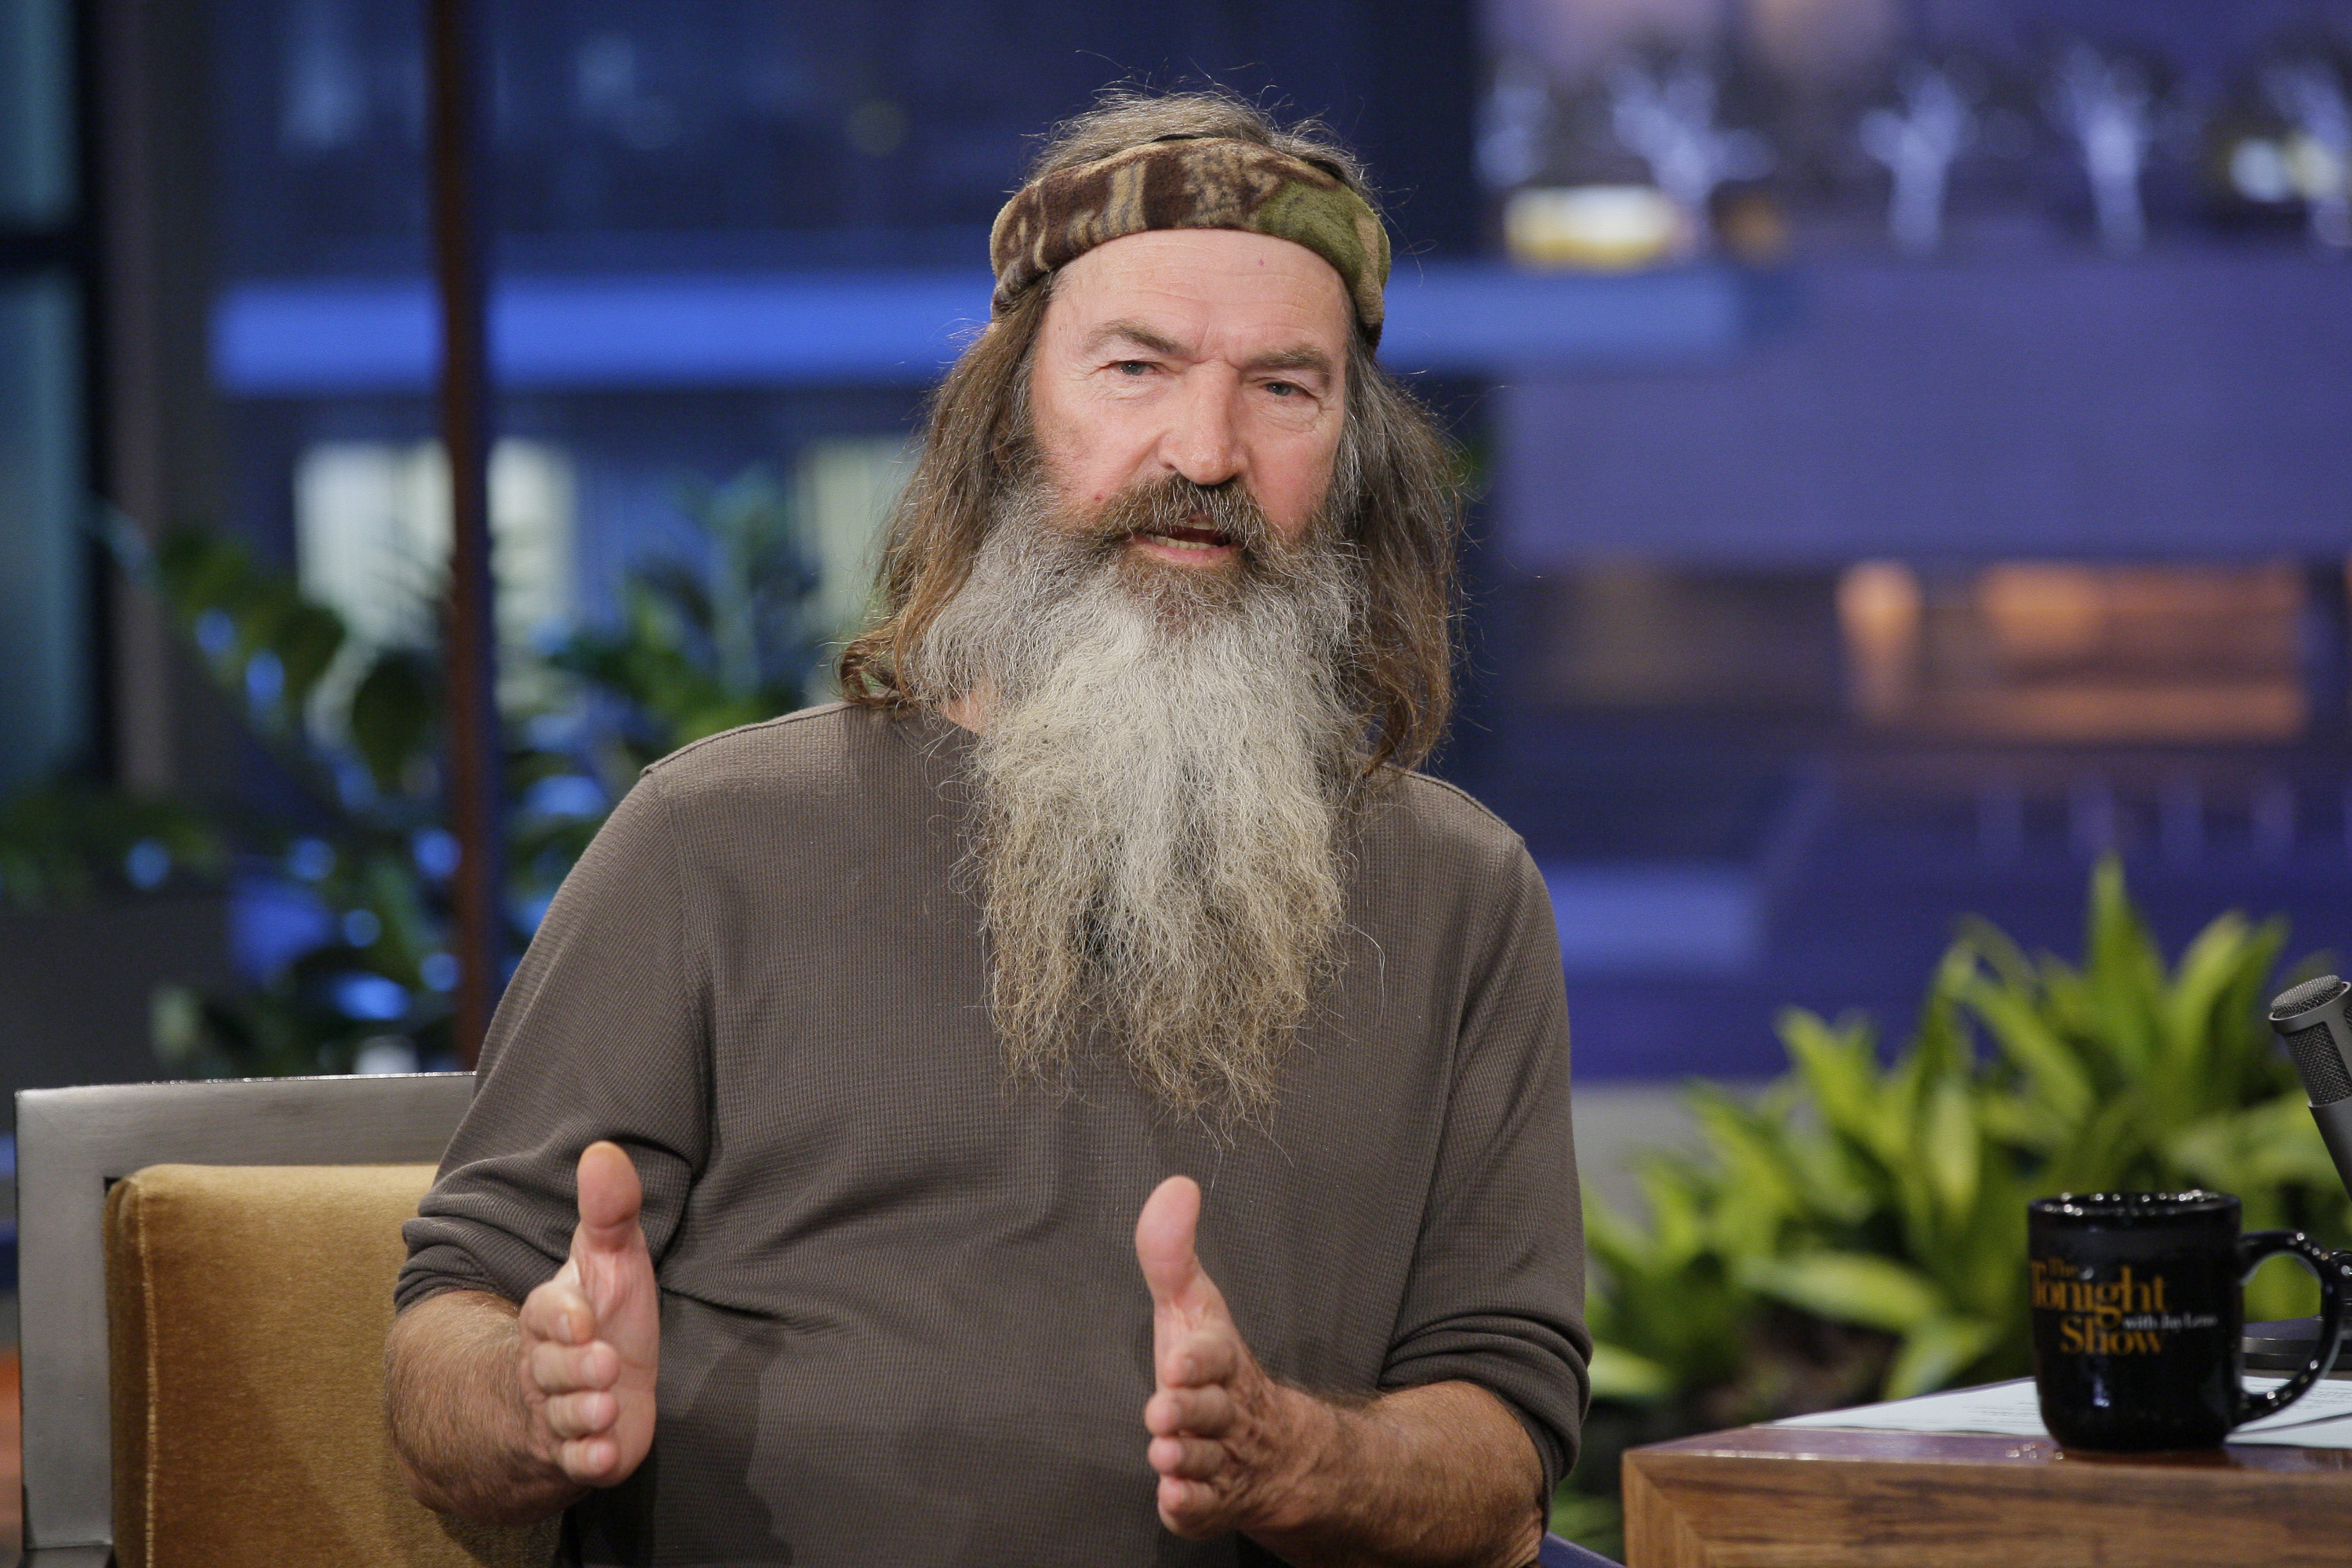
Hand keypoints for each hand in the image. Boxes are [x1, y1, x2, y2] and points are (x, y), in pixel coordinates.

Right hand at [516, 1140, 660, 1487]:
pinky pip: (575, 1462)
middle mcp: (547, 1366)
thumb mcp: (610, 1258)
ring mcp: (561, 1413)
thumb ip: (610, 1211)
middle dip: (572, 1368)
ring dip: (580, 1415)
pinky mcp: (581, 1452)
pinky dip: (586, 1461)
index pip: (546, 1313)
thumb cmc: (605, 1312)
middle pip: (548, 1368)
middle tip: (601, 1362)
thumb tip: (604, 1150)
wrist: (588, 1386)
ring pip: (560, 1417)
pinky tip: (602, 1457)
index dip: (562, 1316)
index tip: (582, 1316)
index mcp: (554, 1315)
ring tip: (603, 1408)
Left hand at [1135, 1175, 1333, 1537]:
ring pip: (1207, 1461)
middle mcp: (1226, 1412)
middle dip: (1190, 1412)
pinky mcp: (1212, 1501)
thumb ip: (1170, 1254)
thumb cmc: (1211, 1367)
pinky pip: (1203, 1508)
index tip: (1178, 1362)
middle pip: (1211, 1412)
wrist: (1269, 1448)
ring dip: (1186, 1458)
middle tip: (1164, 1412)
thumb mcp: (1191, 1308)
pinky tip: (1173, 1496)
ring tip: (1164, 1452)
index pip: (1216, 1356)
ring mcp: (1223, 1460)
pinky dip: (1190, 1504)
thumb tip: (1175, 1185)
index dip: (1200, 1359)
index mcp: (1221, 1361)